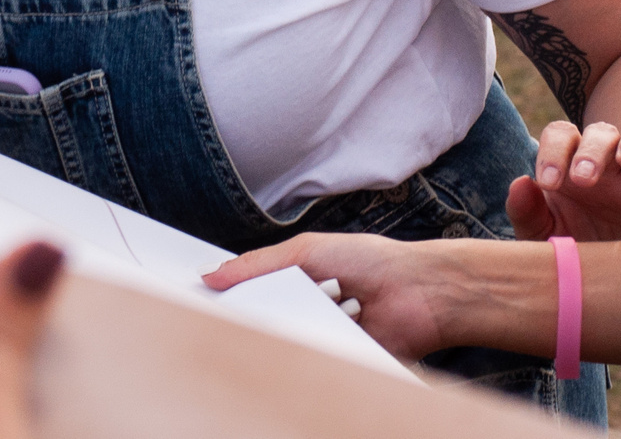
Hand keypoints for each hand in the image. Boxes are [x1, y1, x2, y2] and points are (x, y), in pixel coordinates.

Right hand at [203, 232, 457, 361]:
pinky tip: (312, 343)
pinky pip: (311, 369)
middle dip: (254, 323)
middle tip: (235, 321)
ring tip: (290, 324)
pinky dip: (308, 359)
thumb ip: (257, 264)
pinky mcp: (339, 364)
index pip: (251, 297)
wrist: (420, 293)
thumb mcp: (306, 252)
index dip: (228, 302)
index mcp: (295, 282)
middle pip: (265, 325)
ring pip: (285, 348)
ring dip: (287, 337)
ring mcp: (322, 340)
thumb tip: (212, 275)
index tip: (200, 304)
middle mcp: (306, 313)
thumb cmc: (371, 262)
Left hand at [507, 119, 620, 240]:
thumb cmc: (581, 256)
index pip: (560, 136)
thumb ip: (528, 214)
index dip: (552, 151)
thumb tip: (519, 183)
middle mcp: (609, 166)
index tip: (547, 182)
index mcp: (572, 169)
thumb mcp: (548, 240)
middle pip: (601, 132)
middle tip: (583, 180)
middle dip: (591, 150)